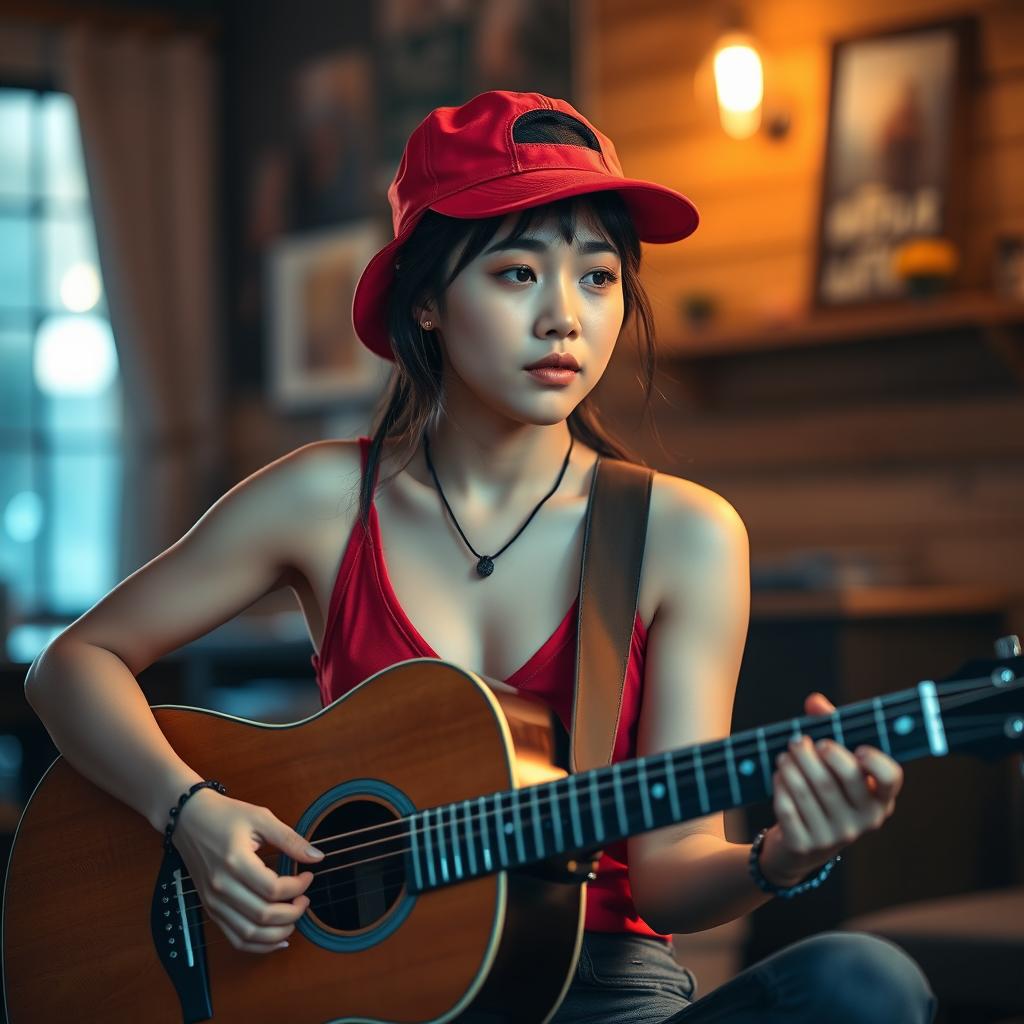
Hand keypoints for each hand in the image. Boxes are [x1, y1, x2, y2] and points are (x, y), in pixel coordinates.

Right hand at [171, 788, 325, 953]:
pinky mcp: (210, 908)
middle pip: (262, 916)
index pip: (272, 889)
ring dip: (277, 933)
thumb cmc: (224, 815)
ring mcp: (213, 901)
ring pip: (248, 935)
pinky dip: (257, 945)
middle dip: (293, 913)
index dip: (298, 887)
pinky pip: (234, 938)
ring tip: (294, 918)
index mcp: (235, 861)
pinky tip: (277, 938)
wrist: (188, 819)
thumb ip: (290, 839)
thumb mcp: (261, 818)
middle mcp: (221, 887)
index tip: (308, 875)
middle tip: (305, 899)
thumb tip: (317, 857)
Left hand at [760, 691, 903, 885]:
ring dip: (791, 766)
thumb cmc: (826, 791)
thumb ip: (829, 726)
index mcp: (880, 798)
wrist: (802, 844)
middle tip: (799, 741)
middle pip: (839, 778)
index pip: (890, 778)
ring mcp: (835, 836)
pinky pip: (787, 808)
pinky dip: (780, 786)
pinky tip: (780, 775)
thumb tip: (815, 702)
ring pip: (807, 791)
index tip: (858, 748)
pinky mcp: (805, 844)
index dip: (876, 761)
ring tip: (785, 755)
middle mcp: (864, 820)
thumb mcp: (833, 763)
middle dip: (814, 754)